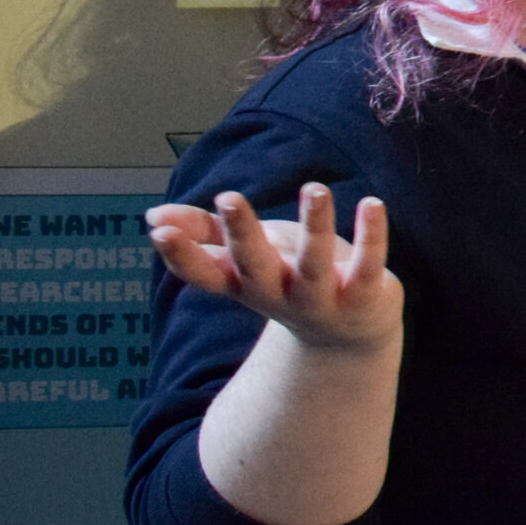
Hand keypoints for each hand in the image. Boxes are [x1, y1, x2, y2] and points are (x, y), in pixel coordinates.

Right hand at [147, 183, 402, 353]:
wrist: (348, 336)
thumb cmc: (288, 280)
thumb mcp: (246, 259)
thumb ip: (204, 235)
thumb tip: (154, 218)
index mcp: (245, 284)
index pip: (207, 274)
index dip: (183, 256)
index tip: (160, 233)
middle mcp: (279, 295)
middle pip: (256, 268)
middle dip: (242, 236)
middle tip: (229, 199)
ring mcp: (322, 299)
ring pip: (315, 265)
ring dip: (315, 226)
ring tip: (314, 188)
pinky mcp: (364, 294)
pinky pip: (368, 264)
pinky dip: (371, 236)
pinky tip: (371, 204)